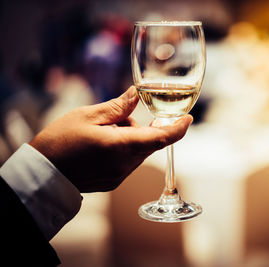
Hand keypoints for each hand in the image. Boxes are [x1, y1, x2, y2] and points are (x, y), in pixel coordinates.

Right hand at [29, 86, 192, 191]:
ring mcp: (119, 176)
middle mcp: (125, 165)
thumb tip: (137, 93)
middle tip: (118, 118)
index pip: (161, 138)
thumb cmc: (60, 142)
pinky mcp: (113, 181)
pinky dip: (124, 149)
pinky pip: (129, 162)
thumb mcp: (88, 116)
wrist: (42, 174)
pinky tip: (101, 144)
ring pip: (139, 152)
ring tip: (102, 132)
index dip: (178, 128)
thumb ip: (119, 106)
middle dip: (140, 127)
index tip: (188, 118)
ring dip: (130, 138)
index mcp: (121, 147)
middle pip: (149, 142)